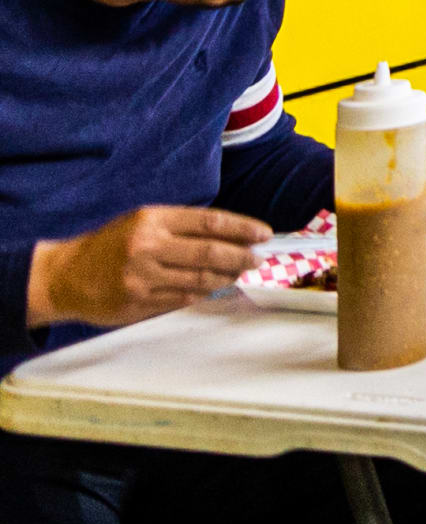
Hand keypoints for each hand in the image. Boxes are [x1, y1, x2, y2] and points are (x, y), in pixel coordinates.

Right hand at [32, 206, 270, 329]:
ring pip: (200, 280)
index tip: (264, 234)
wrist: (64, 276)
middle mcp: (148, 247)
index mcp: (152, 220)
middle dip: (242, 257)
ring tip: (237, 273)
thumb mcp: (142, 222)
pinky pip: (182, 299)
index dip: (242, 228)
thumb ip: (181, 227)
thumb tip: (231, 236)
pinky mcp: (138, 303)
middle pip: (210, 253)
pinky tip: (210, 288)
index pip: (209, 222)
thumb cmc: (110, 246)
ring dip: (225, 277)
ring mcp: (142, 277)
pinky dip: (201, 294)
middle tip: (258, 259)